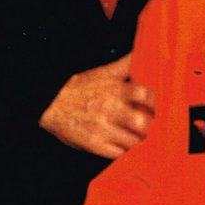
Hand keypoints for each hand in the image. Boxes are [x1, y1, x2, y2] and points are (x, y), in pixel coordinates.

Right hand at [39, 53, 154, 158]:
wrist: (50, 103)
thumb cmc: (80, 88)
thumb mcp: (104, 72)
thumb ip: (126, 63)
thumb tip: (143, 50)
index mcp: (116, 90)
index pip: (146, 95)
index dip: (155, 103)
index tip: (154, 108)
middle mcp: (110, 109)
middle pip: (143, 123)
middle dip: (150, 126)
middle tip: (148, 127)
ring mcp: (102, 128)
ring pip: (133, 141)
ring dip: (139, 141)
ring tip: (137, 137)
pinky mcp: (95, 144)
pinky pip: (119, 154)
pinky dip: (125, 152)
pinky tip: (124, 146)